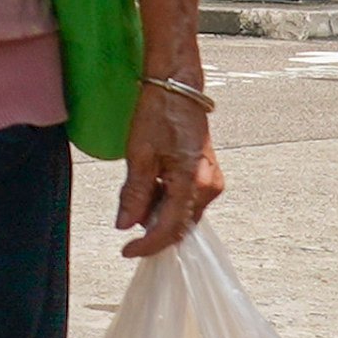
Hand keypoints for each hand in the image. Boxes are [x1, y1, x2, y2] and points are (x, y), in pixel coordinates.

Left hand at [115, 81, 222, 259]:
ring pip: (182, 213)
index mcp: (194, 183)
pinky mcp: (207, 175)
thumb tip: (125, 226)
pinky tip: (150, 185)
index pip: (170, 229)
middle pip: (180, 225)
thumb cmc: (158, 113)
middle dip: (152, 228)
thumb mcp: (139, 155)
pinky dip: (166, 200)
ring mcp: (211, 182)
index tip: (126, 250)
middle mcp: (210, 187)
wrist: (178, 86)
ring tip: (138, 188)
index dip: (147, 245)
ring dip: (158, 212)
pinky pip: (186, 200)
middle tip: (127, 213)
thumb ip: (135, 195)